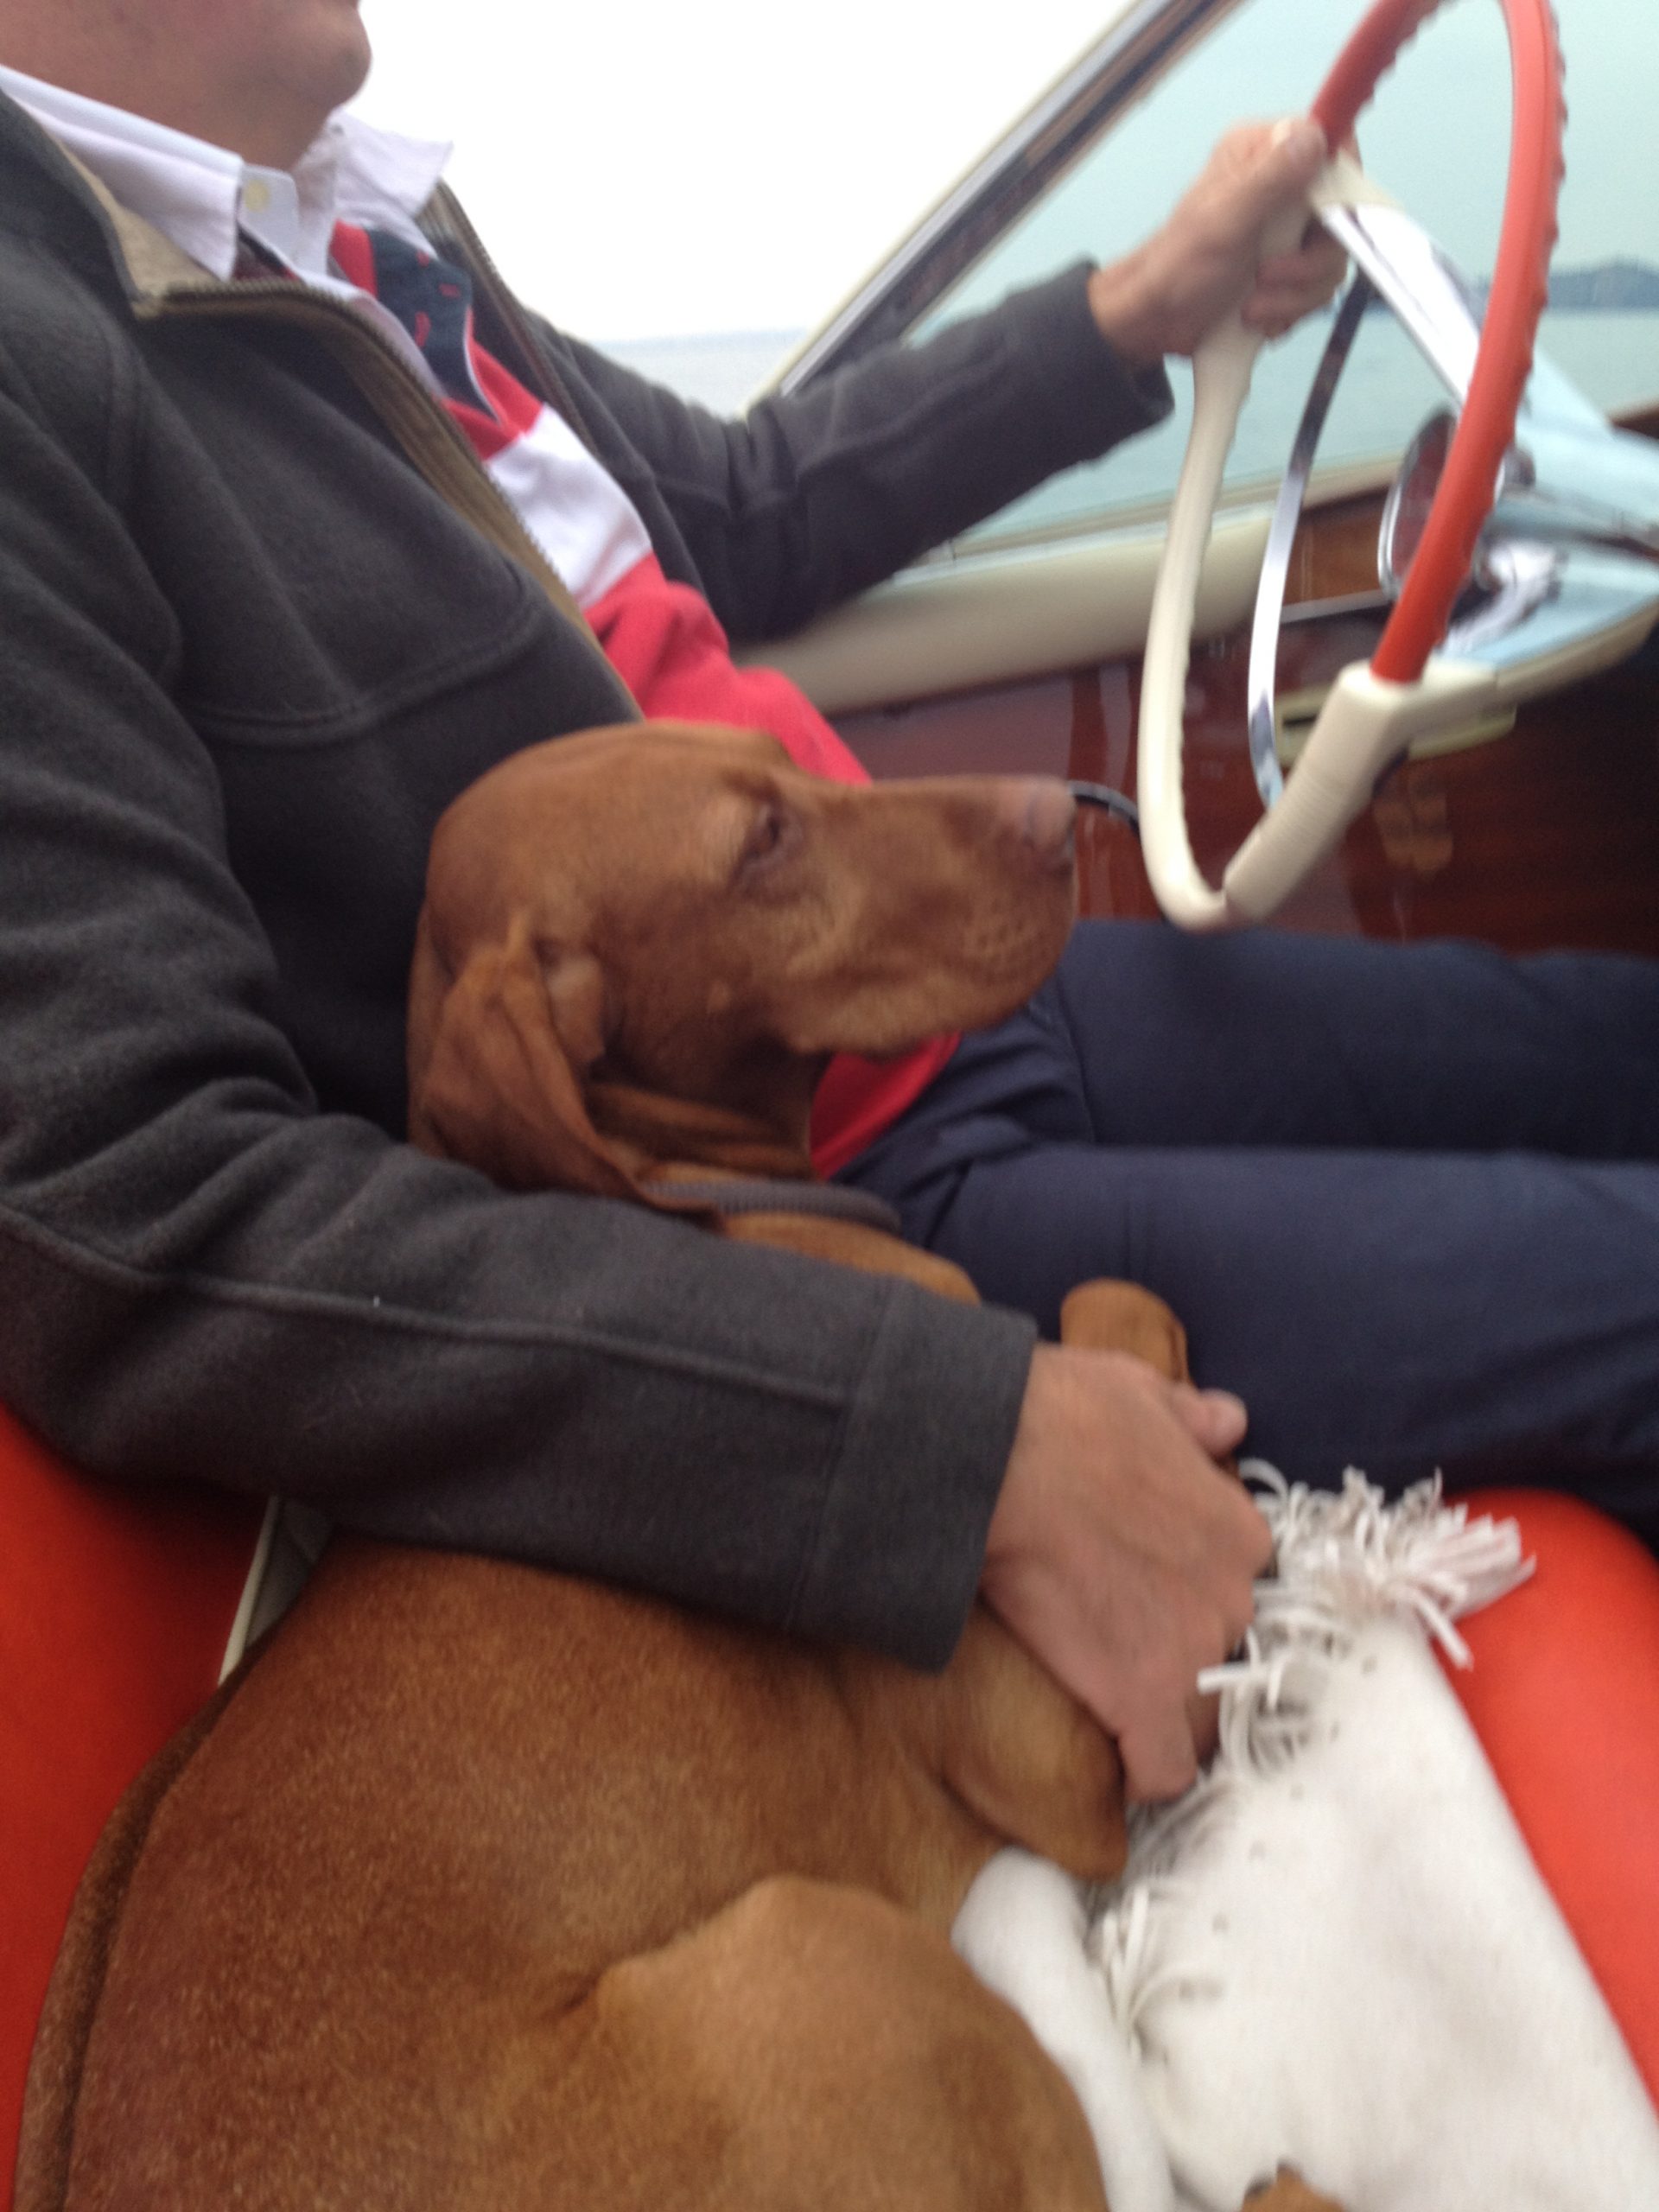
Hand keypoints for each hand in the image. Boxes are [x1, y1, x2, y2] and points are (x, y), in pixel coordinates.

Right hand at [982, 1343, 1270, 1803]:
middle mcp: (1234, 1598)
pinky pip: (1162, 1768)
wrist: (1001, 1460)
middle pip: (1224, 1652)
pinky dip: (1144, 1774)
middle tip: (1123, 1641)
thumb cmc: (1065, 1415)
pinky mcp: (1140, 1698)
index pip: (1238, 1584)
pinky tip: (1121, 1771)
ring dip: (1167, 1715)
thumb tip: (1226, 1421)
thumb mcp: (1143, 1394)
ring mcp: (1191, 1652)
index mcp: (1241, 1531)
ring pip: (1198, 1713)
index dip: (1194, 1591)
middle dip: (1182, 1652)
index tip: (1154, 1595)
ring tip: (1121, 1710)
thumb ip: (1193, 1417)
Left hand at [1088, 118, 1348, 367]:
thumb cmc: (1177, 268)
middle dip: (1308, 261)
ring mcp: (1285, 228)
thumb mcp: (1226, 220)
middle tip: (1267, 277)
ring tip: (1253, 307)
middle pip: (1340, 212)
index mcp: (1262, 152)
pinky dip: (1291, 309)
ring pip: (1330, 257)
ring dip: (1295, 294)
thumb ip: (1272, 178)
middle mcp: (1279, 183)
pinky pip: (1316, 287)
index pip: (1331, 141)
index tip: (1324, 221)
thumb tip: (1315, 137)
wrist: (1156, 322)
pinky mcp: (1287, 266)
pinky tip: (1258, 317)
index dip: (1340, 182)